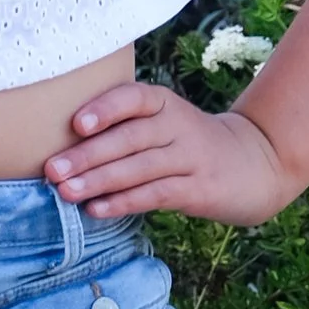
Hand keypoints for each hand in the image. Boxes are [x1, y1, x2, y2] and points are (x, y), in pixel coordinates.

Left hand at [42, 83, 302, 224]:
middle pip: (130, 138)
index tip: (76, 124)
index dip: (105, 109)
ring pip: (140, 168)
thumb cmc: (189, 144)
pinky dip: (125, 202)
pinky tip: (98, 209)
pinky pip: (157, 194)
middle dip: (88, 155)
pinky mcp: (200, 189)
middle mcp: (178, 126)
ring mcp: (191, 158)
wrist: (256, 163)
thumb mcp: (164, 123)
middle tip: (52, 170)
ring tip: (66, 192)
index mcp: (164, 104)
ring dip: (100, 181)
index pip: (133, 98)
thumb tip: (61, 148)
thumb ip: (123, 128)